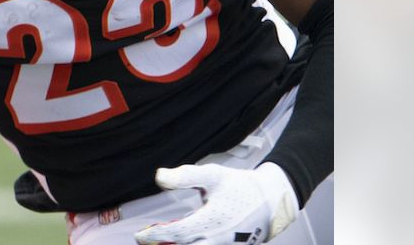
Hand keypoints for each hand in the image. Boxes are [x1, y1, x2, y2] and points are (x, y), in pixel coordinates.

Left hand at [134, 163, 297, 244]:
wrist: (273, 199)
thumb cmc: (241, 186)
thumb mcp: (213, 175)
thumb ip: (185, 176)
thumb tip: (159, 177)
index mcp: (212, 220)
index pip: (178, 233)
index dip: (157, 235)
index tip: (140, 235)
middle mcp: (219, 238)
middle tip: (146, 241)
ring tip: (161, 240)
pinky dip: (193, 244)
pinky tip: (182, 239)